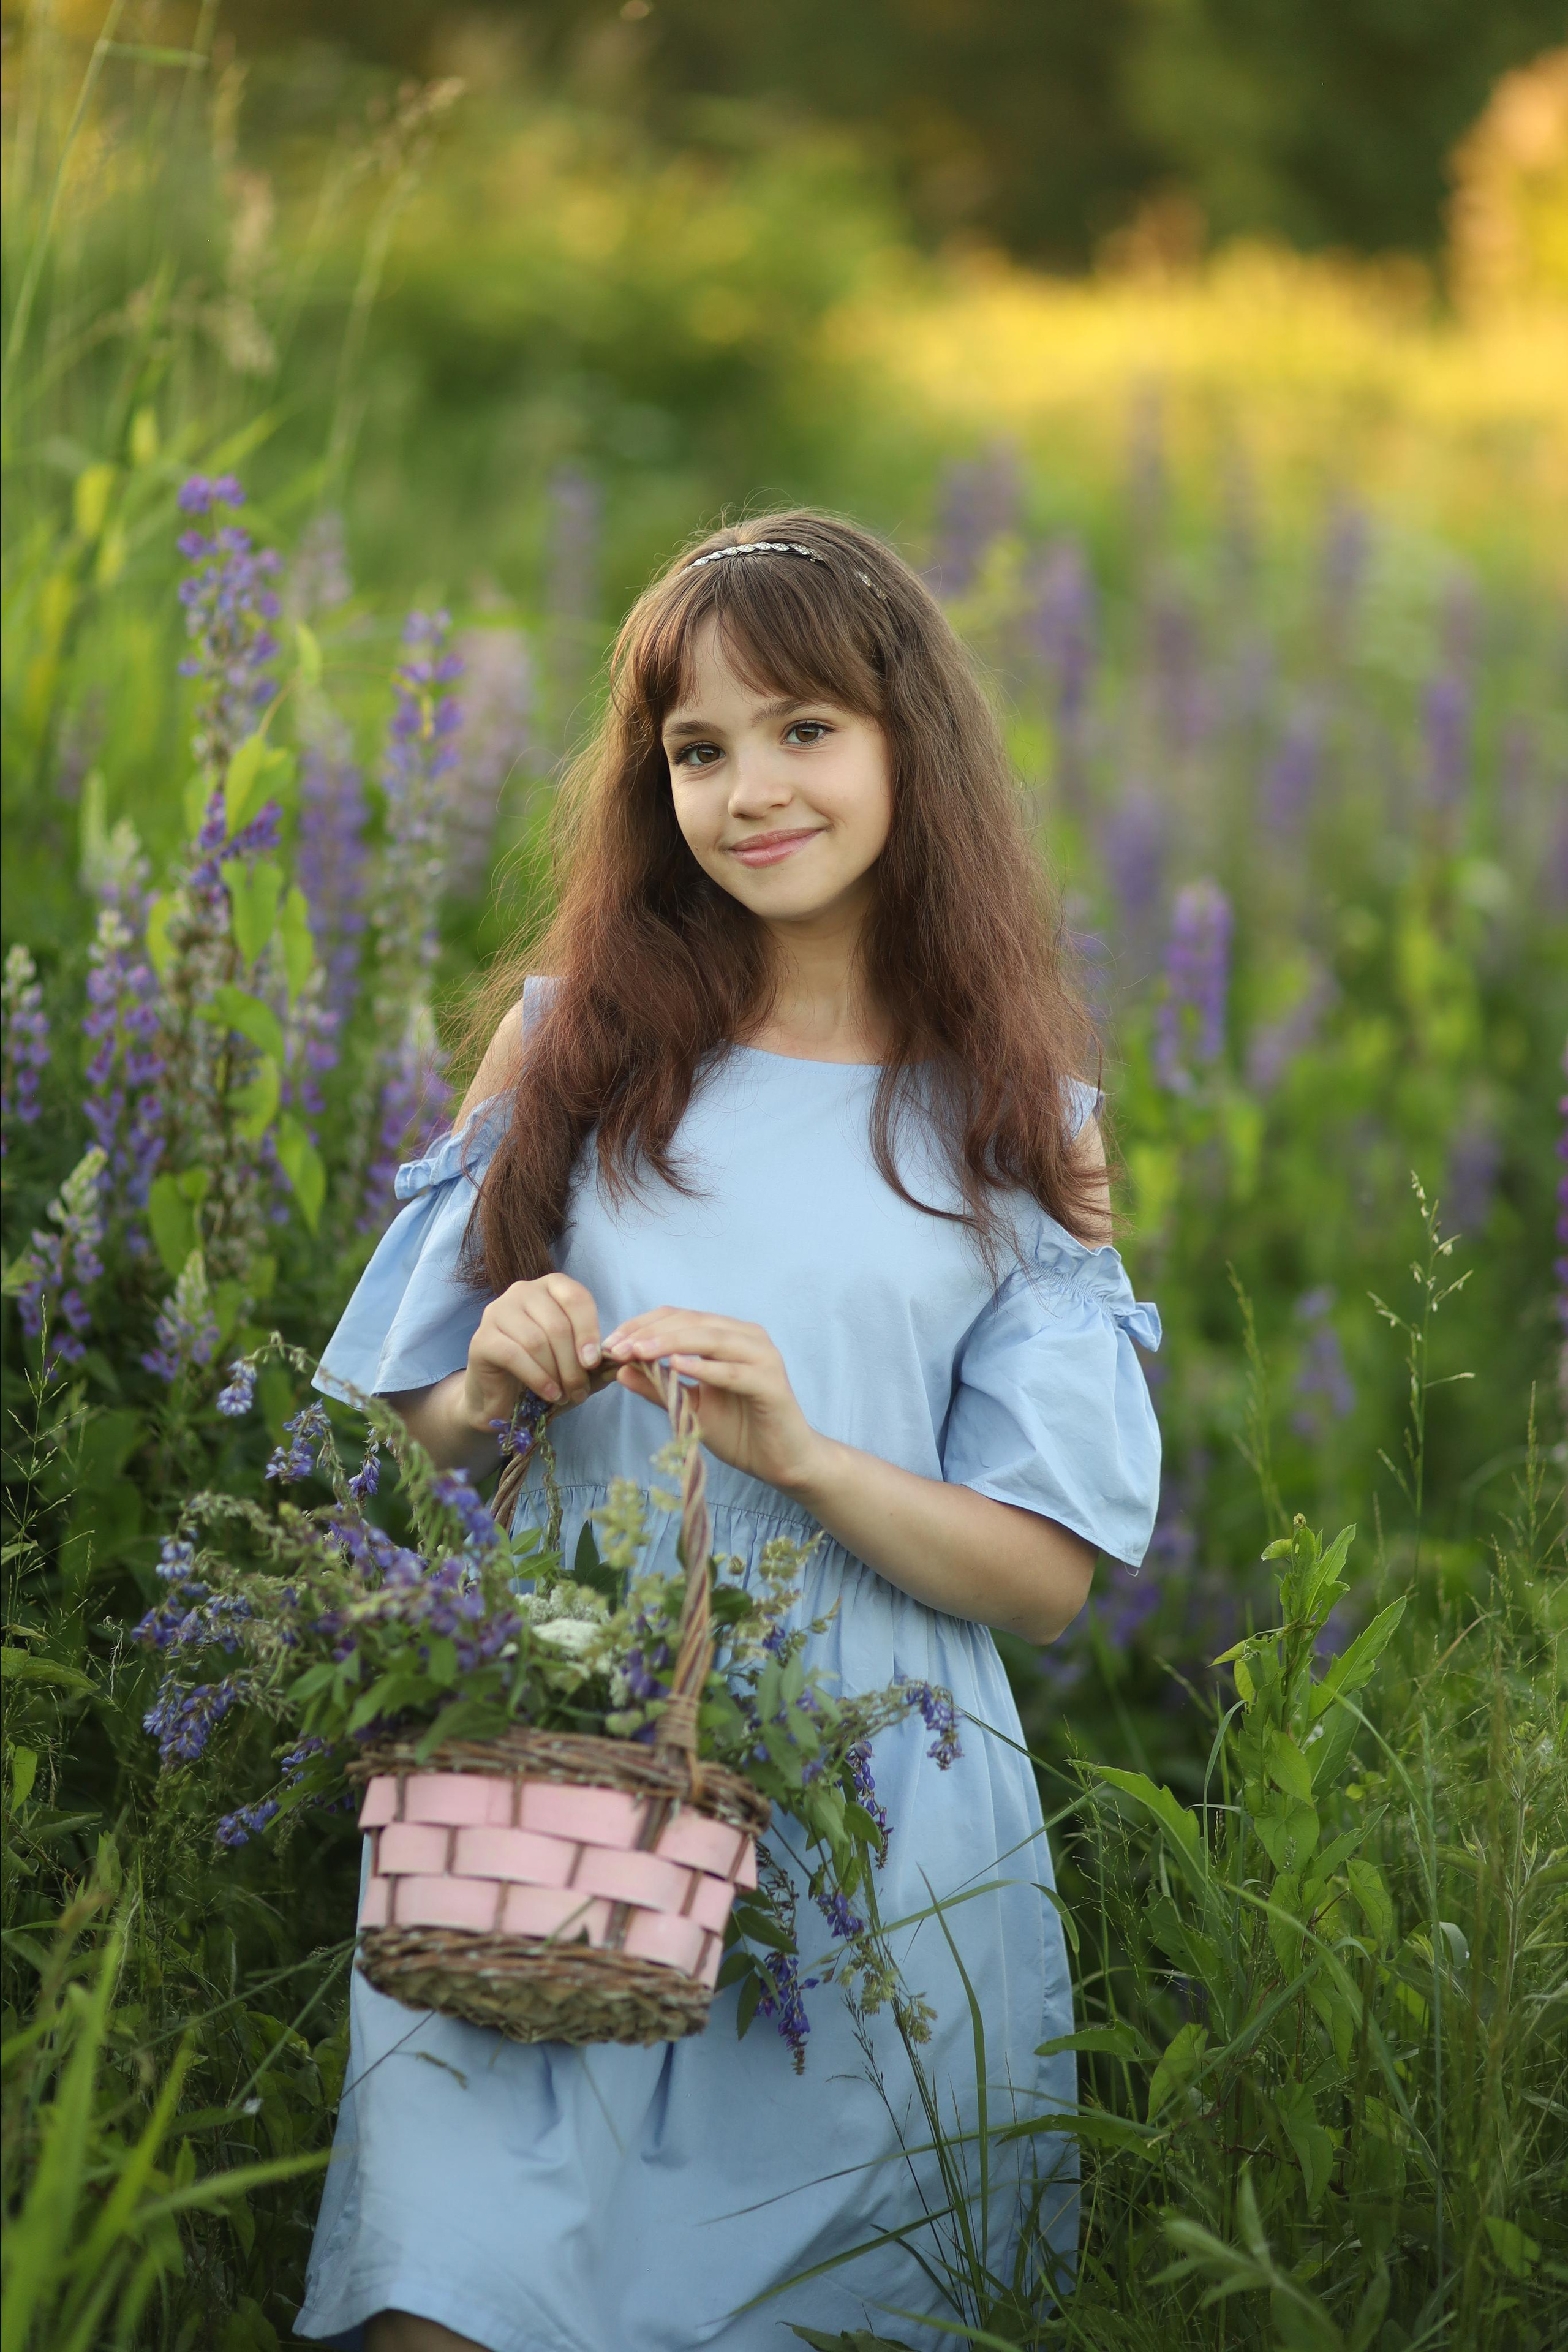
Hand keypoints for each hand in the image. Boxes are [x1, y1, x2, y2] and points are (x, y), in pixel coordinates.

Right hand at [461, 1275, 603, 1437]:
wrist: (502, 1398)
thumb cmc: (544, 1372)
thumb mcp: (575, 1362)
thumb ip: (595, 1358)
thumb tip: (619, 1360)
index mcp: (550, 1287)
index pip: (576, 1297)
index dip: (589, 1331)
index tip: (594, 1363)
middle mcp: (522, 1291)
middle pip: (557, 1324)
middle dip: (573, 1363)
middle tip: (580, 1391)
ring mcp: (498, 1312)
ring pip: (537, 1341)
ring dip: (556, 1373)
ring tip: (565, 1395)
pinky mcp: (482, 1338)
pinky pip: (515, 1355)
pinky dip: (537, 1378)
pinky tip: (549, 1394)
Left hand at [602, 1310, 823, 1494]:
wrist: (782, 1462)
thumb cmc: (740, 1431)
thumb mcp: (689, 1407)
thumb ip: (659, 1387)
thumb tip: (620, 1369)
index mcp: (728, 1336)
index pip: (679, 1317)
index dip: (643, 1325)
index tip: (610, 1344)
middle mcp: (747, 1337)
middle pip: (693, 1322)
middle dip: (651, 1332)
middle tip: (618, 1348)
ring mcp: (763, 1357)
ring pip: (712, 1339)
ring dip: (672, 1342)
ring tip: (640, 1351)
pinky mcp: (771, 1383)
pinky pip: (733, 1371)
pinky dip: (705, 1367)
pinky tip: (677, 1366)